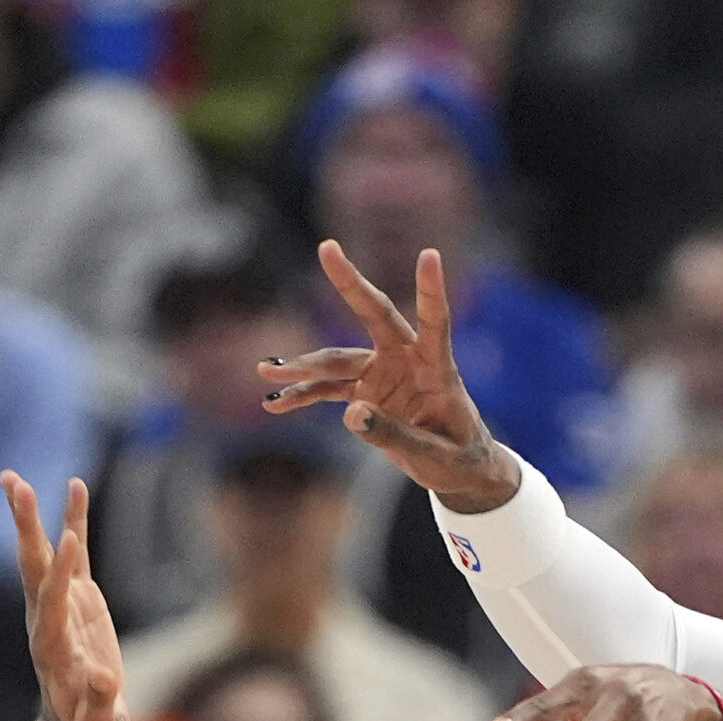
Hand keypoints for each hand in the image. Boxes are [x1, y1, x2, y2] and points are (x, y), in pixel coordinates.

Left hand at [5, 473, 129, 720]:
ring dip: (31, 517)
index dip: (62, 575)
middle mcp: (48, 620)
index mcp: (52, 649)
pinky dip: (74, 521)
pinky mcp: (79, 600)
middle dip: (26, 529)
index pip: (53, 604)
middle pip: (34, 568)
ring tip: (15, 479)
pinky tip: (76, 487)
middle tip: (14, 486)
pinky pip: (76, 553)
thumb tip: (104, 679)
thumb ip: (100, 707)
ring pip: (45, 553)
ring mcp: (60, 606)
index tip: (72, 542)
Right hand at [259, 241, 518, 511]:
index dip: (430, 290)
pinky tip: (276, 402)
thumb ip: (394, 435)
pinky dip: (303, 395)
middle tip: (326, 247)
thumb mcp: (432, 455)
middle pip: (375, 315)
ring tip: (265, 372)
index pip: (434, 322)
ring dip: (303, 367)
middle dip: (349, 283)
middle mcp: (407, 360)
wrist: (457, 470)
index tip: (429, 254)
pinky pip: (328, 389)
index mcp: (437, 368)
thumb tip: (351, 413)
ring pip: (338, 360)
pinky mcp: (366, 392)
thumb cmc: (457, 459)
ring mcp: (383, 373)